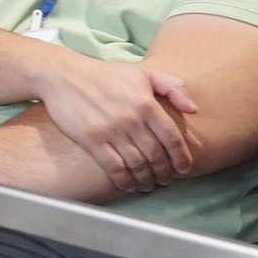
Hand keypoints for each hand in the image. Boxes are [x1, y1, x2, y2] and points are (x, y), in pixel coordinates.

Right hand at [27, 48, 202, 193]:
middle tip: (165, 179)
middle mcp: (132, 119)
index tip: (184, 169)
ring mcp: (111, 131)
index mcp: (147, 103)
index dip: (181, 157)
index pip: (172, 137)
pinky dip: (124, 180)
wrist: (64, 75)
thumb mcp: (143, 72)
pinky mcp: (91, 140)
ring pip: (137, 164)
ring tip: (148, 185)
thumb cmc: (105, 75)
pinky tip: (128, 185)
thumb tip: (193, 109)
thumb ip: (172, 87)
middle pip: (156, 155)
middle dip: (164, 172)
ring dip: (146, 179)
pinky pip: (113, 167)